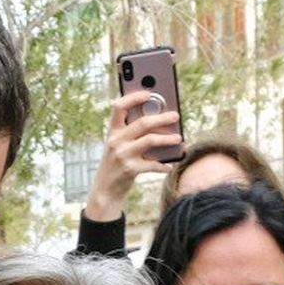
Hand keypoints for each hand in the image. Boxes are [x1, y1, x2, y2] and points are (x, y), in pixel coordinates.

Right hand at [83, 92, 181, 221]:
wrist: (105, 190)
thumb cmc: (116, 164)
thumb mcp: (118, 145)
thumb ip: (131, 132)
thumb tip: (158, 117)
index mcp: (112, 132)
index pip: (119, 107)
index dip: (133, 97)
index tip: (148, 93)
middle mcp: (115, 141)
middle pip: (142, 123)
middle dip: (161, 118)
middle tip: (175, 115)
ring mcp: (122, 155)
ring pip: (150, 140)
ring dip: (167, 139)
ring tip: (178, 138)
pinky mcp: (130, 169)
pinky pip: (152, 164)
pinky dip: (163, 165)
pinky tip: (169, 165)